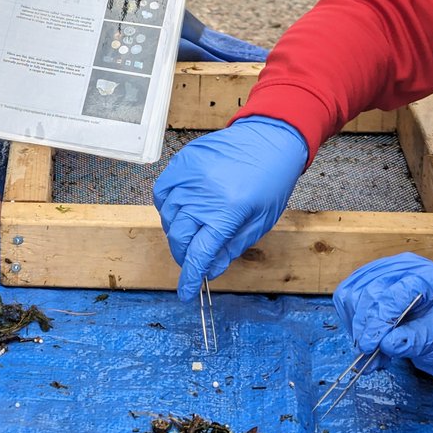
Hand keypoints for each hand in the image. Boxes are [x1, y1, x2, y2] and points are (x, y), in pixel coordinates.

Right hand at [153, 116, 307, 300]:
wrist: (268, 139)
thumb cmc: (270, 181)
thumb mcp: (260, 221)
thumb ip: (232, 246)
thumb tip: (210, 268)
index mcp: (227, 212)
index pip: (199, 254)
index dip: (190, 277)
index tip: (185, 292)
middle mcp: (202, 195)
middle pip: (178, 237)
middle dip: (183, 255)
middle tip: (192, 260)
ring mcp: (188, 176)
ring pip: (167, 216)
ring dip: (175, 232)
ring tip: (191, 232)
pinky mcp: (181, 162)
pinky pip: (162, 192)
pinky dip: (166, 207)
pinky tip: (180, 210)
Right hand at [333, 253, 432, 375]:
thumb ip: (413, 340)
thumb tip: (385, 345)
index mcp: (424, 277)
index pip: (392, 296)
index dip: (377, 322)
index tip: (369, 346)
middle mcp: (399, 268)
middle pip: (368, 293)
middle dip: (363, 327)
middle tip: (366, 354)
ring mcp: (380, 271)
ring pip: (352, 294)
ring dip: (355, 326)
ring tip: (368, 351)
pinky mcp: (365, 278)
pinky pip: (346, 296)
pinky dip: (350, 320)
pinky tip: (363, 336)